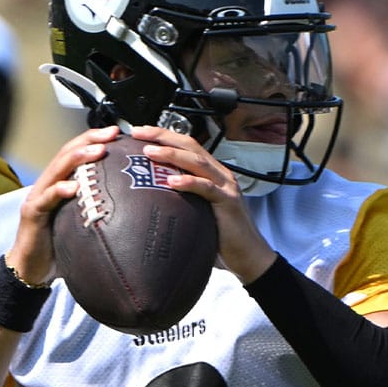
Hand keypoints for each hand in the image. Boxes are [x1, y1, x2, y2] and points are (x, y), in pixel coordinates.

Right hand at [5, 126, 120, 283]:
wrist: (30, 269)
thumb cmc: (58, 247)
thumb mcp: (82, 223)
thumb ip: (97, 210)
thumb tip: (132, 207)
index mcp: (60, 184)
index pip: (76, 153)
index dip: (94, 140)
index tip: (116, 133)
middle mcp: (48, 185)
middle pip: (67, 153)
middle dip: (89, 140)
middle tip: (111, 134)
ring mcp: (38, 197)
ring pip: (56, 169)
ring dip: (77, 158)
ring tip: (97, 151)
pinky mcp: (32, 214)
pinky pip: (46, 198)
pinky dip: (59, 190)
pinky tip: (73, 187)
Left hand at [130, 125, 276, 281]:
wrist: (249, 253)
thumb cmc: (221, 233)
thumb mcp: (197, 208)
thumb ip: (181, 197)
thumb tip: (151, 194)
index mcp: (210, 172)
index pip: (185, 145)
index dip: (163, 136)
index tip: (139, 132)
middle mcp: (219, 173)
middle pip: (190, 145)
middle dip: (162, 136)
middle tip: (139, 132)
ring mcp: (225, 186)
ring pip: (197, 162)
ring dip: (172, 155)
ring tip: (150, 153)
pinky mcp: (228, 202)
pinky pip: (207, 188)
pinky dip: (189, 182)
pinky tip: (172, 182)